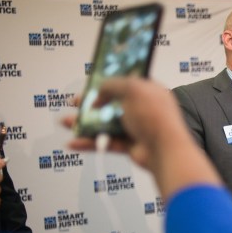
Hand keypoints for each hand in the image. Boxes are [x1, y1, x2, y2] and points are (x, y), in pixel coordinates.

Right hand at [63, 77, 219, 200]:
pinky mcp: (132, 145)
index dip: (108, 82)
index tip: (91, 84)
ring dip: (85, 123)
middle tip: (74, 103)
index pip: (126, 82)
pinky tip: (74, 142)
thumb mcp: (132, 89)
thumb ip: (113, 85)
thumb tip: (100, 91)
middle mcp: (144, 108)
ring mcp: (138, 128)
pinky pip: (107, 142)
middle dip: (90, 103)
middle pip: (112, 104)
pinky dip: (90, 142)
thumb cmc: (156, 117)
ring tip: (66, 122)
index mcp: (149, 91)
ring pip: (107, 124)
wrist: (165, 151)